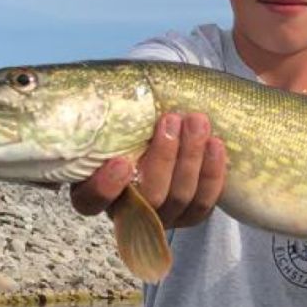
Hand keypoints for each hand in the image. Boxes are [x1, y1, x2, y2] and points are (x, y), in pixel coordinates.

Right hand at [70, 112, 226, 227]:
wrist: (163, 130)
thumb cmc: (127, 123)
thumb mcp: (112, 118)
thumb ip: (109, 114)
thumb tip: (113, 90)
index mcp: (93, 191)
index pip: (90, 201)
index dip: (106, 188)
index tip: (122, 161)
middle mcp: (126, 210)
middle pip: (147, 197)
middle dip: (164, 158)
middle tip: (172, 120)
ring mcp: (160, 216)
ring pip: (178, 198)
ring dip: (191, 157)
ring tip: (198, 122)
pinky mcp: (188, 216)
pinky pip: (203, 203)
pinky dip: (212, 173)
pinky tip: (216, 144)